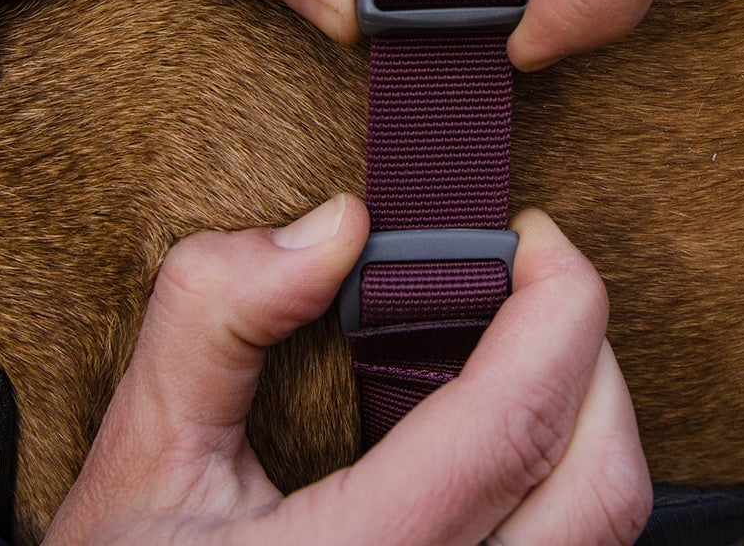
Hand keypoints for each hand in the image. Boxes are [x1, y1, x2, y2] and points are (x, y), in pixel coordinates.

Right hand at [44, 195, 651, 544]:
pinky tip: (501, 450)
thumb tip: (334, 227)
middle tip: (533, 285)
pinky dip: (565, 488)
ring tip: (518, 356)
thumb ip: (213, 321)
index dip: (554, 304)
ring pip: (606, 532)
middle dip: (590, 357)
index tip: (532, 236)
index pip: (516, 422)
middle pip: (602, 484)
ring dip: (586, 424)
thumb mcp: (137, 461)